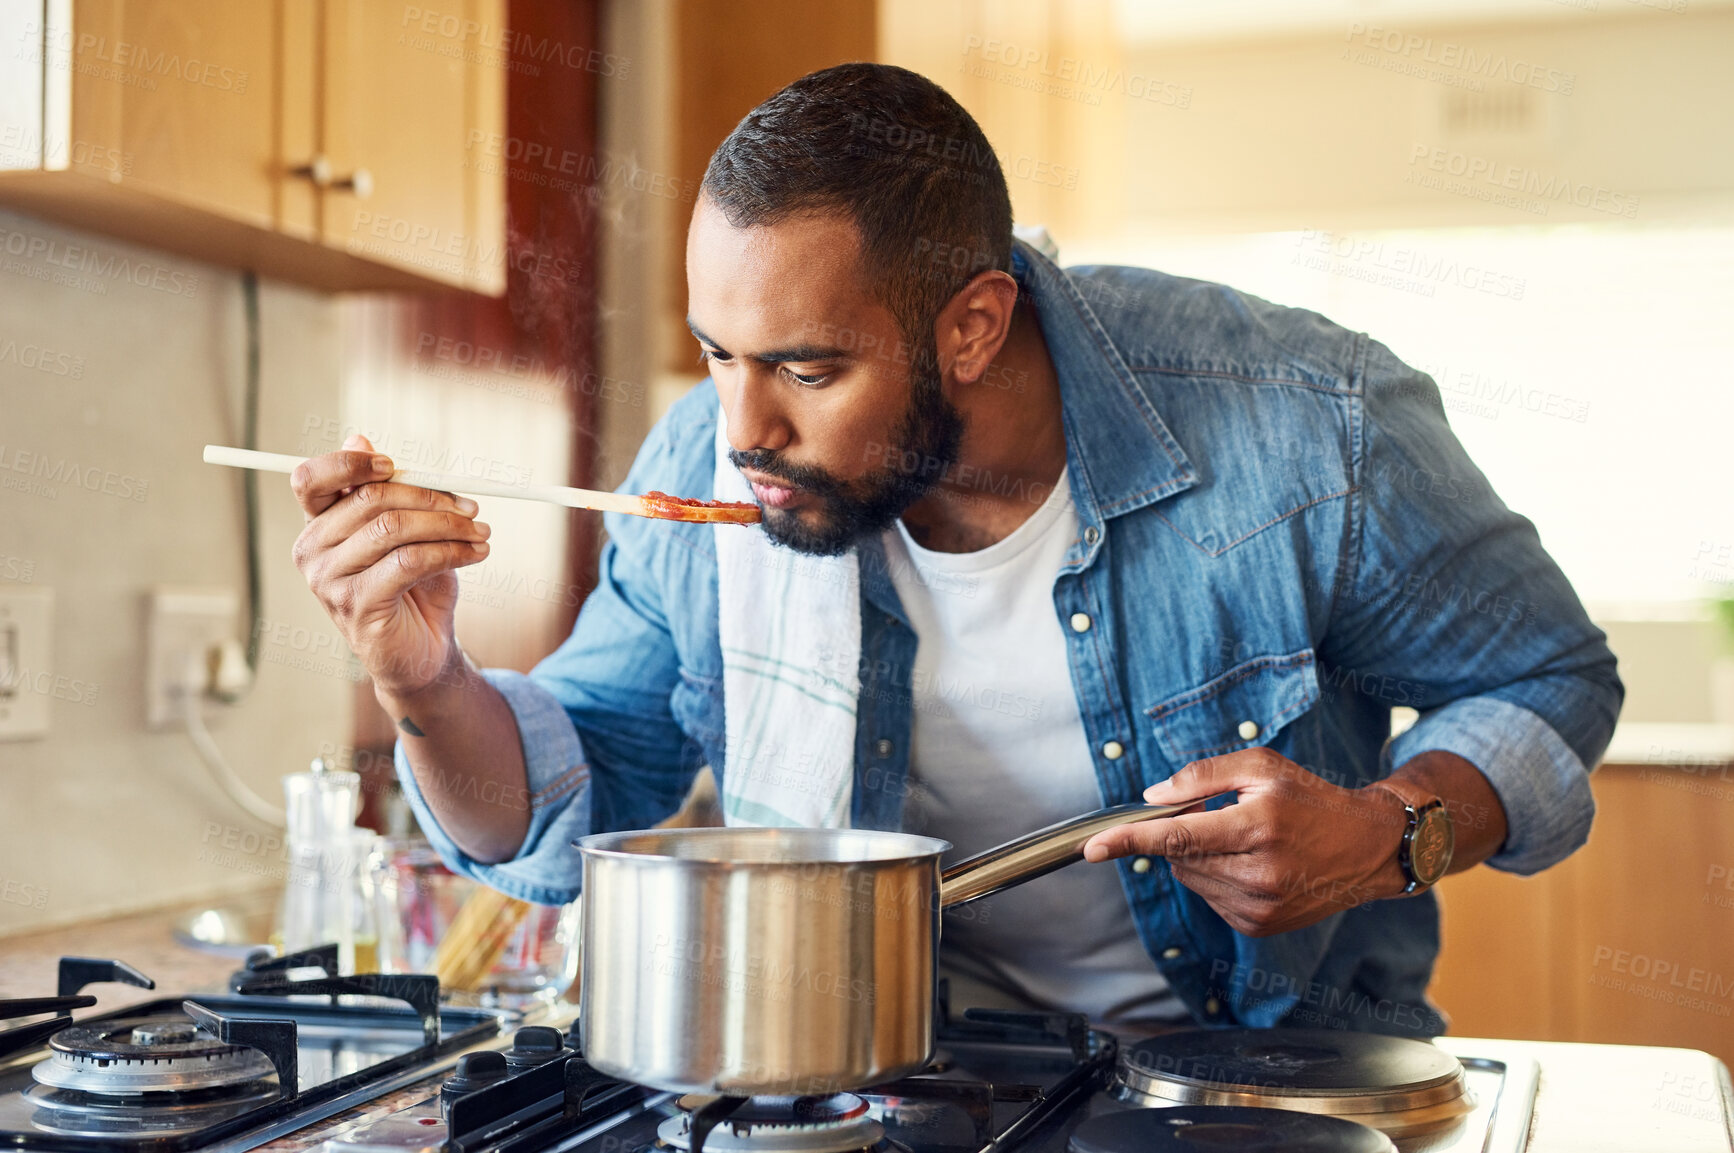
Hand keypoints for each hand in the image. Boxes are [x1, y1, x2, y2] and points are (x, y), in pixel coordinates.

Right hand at [290, 434, 491, 698]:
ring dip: (449, 526)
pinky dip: (451, 552)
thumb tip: (358, 437)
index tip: (397, 464)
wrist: (422, 652)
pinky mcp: (359, 606)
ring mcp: (330, 582)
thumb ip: (387, 491)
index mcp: (318, 525)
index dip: (349, 463)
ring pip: (393, 529)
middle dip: (430, 497)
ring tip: (482, 533)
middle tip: (471, 507)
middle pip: (369, 499)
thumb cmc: (413, 586)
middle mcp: (313, 551)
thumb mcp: (405, 532)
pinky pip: (409, 562)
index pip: (310, 479)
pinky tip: (476, 554)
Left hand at [1081, 748, 1409, 936]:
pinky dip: (1215, 877)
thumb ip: (1203, 777)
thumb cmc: (1311, 800)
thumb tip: (1153, 796)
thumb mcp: (1262, 768)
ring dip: (1199, 856)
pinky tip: (1250, 864)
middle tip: (1219, 816)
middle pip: (1179, 856)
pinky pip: (1209, 897)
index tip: (1091, 848)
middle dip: (1182, 833)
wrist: (1366, 848)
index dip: (1130, 839)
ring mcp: (1258, 905)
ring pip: (1190, 877)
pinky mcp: (1258, 925)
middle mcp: (1258, 873)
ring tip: (1243, 840)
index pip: (1178, 835)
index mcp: (1258, 827)